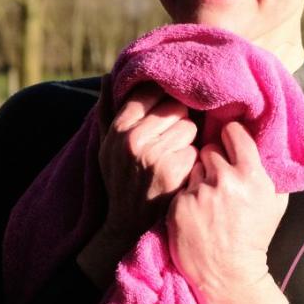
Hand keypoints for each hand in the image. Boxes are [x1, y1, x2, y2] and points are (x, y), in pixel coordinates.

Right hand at [78, 80, 198, 286]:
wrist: (127, 227)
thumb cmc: (120, 180)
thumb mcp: (106, 147)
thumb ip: (107, 110)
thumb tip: (109, 76)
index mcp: (118, 129)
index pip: (151, 93)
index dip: (163, 103)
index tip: (164, 117)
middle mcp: (133, 140)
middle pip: (175, 108)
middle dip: (177, 122)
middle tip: (169, 142)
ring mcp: (154, 156)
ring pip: (189, 128)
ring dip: (187, 142)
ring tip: (174, 158)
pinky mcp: (174, 173)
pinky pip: (196, 150)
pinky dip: (193, 162)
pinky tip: (182, 174)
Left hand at [167, 121, 289, 303]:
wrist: (229, 274)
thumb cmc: (254, 237)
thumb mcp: (276, 202)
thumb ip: (270, 170)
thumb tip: (264, 142)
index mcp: (252, 175)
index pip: (232, 132)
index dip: (229, 136)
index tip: (228, 142)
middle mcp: (225, 180)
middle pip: (209, 148)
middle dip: (213, 160)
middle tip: (219, 179)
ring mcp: (199, 193)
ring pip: (193, 167)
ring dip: (200, 178)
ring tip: (209, 200)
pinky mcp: (179, 205)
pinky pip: (181, 188)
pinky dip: (187, 197)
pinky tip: (197, 213)